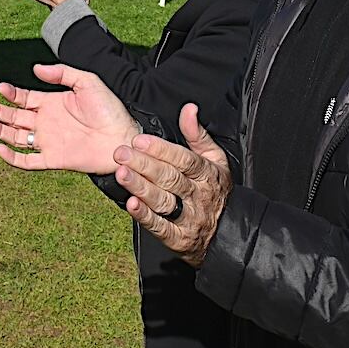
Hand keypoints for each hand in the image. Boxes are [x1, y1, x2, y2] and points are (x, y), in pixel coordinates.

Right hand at [0, 63, 141, 173]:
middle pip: (13, 118)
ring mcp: (48, 142)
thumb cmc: (110, 109)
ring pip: (15, 138)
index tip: (1, 88)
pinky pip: (26, 161)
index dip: (10, 94)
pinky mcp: (53, 159)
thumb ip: (62, 73)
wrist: (124, 138)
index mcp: (51, 104)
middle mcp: (46, 123)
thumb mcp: (87, 82)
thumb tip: (35, 69)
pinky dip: (11, 157)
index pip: (23, 99)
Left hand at [114, 103, 232, 266]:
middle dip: (144, 165)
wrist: (227, 232)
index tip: (139, 139)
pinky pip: (161, 227)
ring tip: (121, 174)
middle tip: (121, 153)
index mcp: (207, 174)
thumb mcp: (214, 160)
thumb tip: (189, 108)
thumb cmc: (215, 189)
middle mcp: (198, 196)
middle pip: (170, 178)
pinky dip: (145, 216)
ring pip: (164, 201)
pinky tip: (131, 204)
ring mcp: (189, 218)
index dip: (161, 149)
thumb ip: (198, 134)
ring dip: (141, 188)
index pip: (184, 159)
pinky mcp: (179, 238)